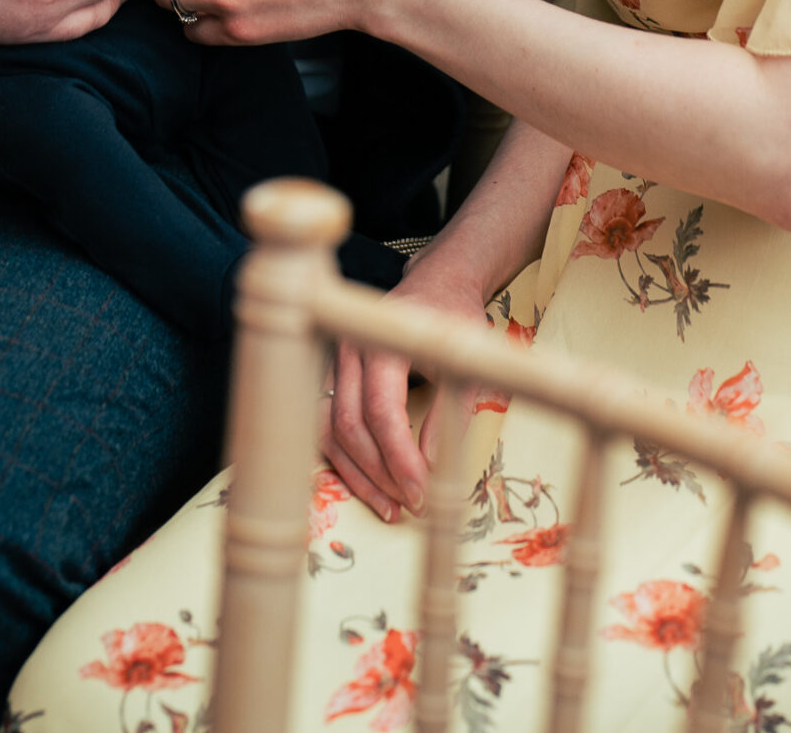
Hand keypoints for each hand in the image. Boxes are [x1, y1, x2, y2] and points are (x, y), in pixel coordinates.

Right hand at [324, 245, 492, 522]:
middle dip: (381, 473)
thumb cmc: (454, 321)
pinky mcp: (331, 374)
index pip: (382, 411)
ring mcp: (334, 361)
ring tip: (393, 507)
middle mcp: (350, 349)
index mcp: (383, 341)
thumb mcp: (463, 365)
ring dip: (359, 475)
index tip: (421, 494)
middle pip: (351, 425)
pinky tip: (372, 487)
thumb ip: (448, 417)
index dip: (400, 459)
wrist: (436, 283)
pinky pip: (326, 426)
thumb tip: (431, 472)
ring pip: (331, 430)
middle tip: (413, 504)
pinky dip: (347, 461)